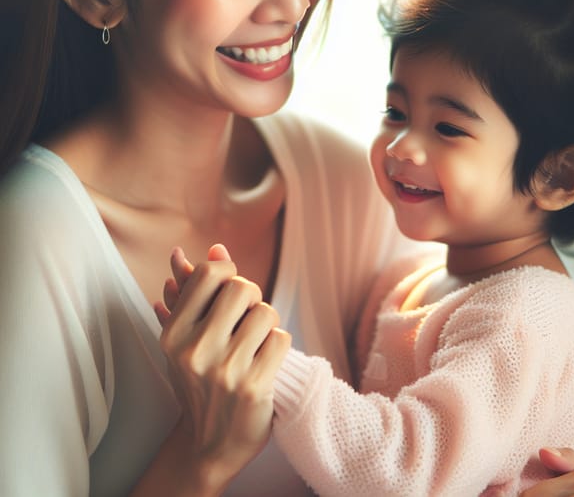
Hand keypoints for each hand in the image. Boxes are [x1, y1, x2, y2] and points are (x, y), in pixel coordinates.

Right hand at [158, 246, 290, 488]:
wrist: (209, 446)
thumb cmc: (200, 381)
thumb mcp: (186, 338)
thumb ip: (196, 290)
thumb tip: (215, 246)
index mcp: (173, 334)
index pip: (210, 273)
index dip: (228, 273)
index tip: (231, 289)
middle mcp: (194, 350)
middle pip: (243, 287)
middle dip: (252, 297)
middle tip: (247, 316)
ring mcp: (224, 370)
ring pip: (266, 311)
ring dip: (268, 323)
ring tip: (256, 341)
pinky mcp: (254, 386)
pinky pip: (281, 337)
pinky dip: (279, 345)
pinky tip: (266, 360)